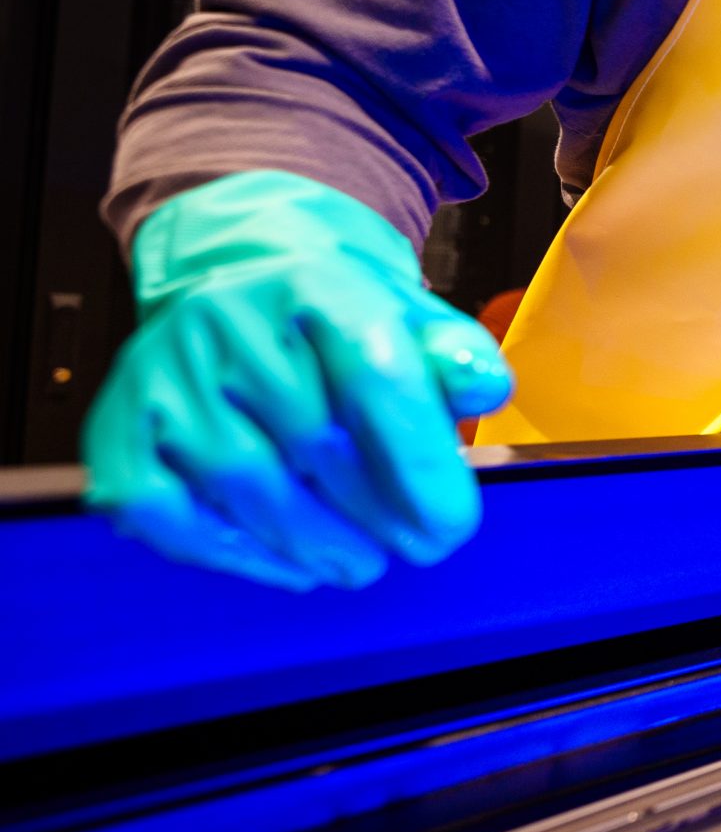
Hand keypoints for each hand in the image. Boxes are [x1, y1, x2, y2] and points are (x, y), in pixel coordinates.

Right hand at [82, 171, 514, 590]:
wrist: (240, 266)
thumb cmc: (335, 311)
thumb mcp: (409, 312)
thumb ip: (454, 355)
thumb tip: (484, 387)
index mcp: (316, 283)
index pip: (376, 376)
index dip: (418, 462)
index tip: (452, 524)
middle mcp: (230, 320)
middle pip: (314, 442)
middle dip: (377, 514)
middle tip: (419, 548)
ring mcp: (167, 371)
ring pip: (245, 483)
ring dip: (311, 542)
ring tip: (359, 562)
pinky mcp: (124, 420)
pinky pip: (163, 507)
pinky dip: (227, 551)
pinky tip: (283, 564)